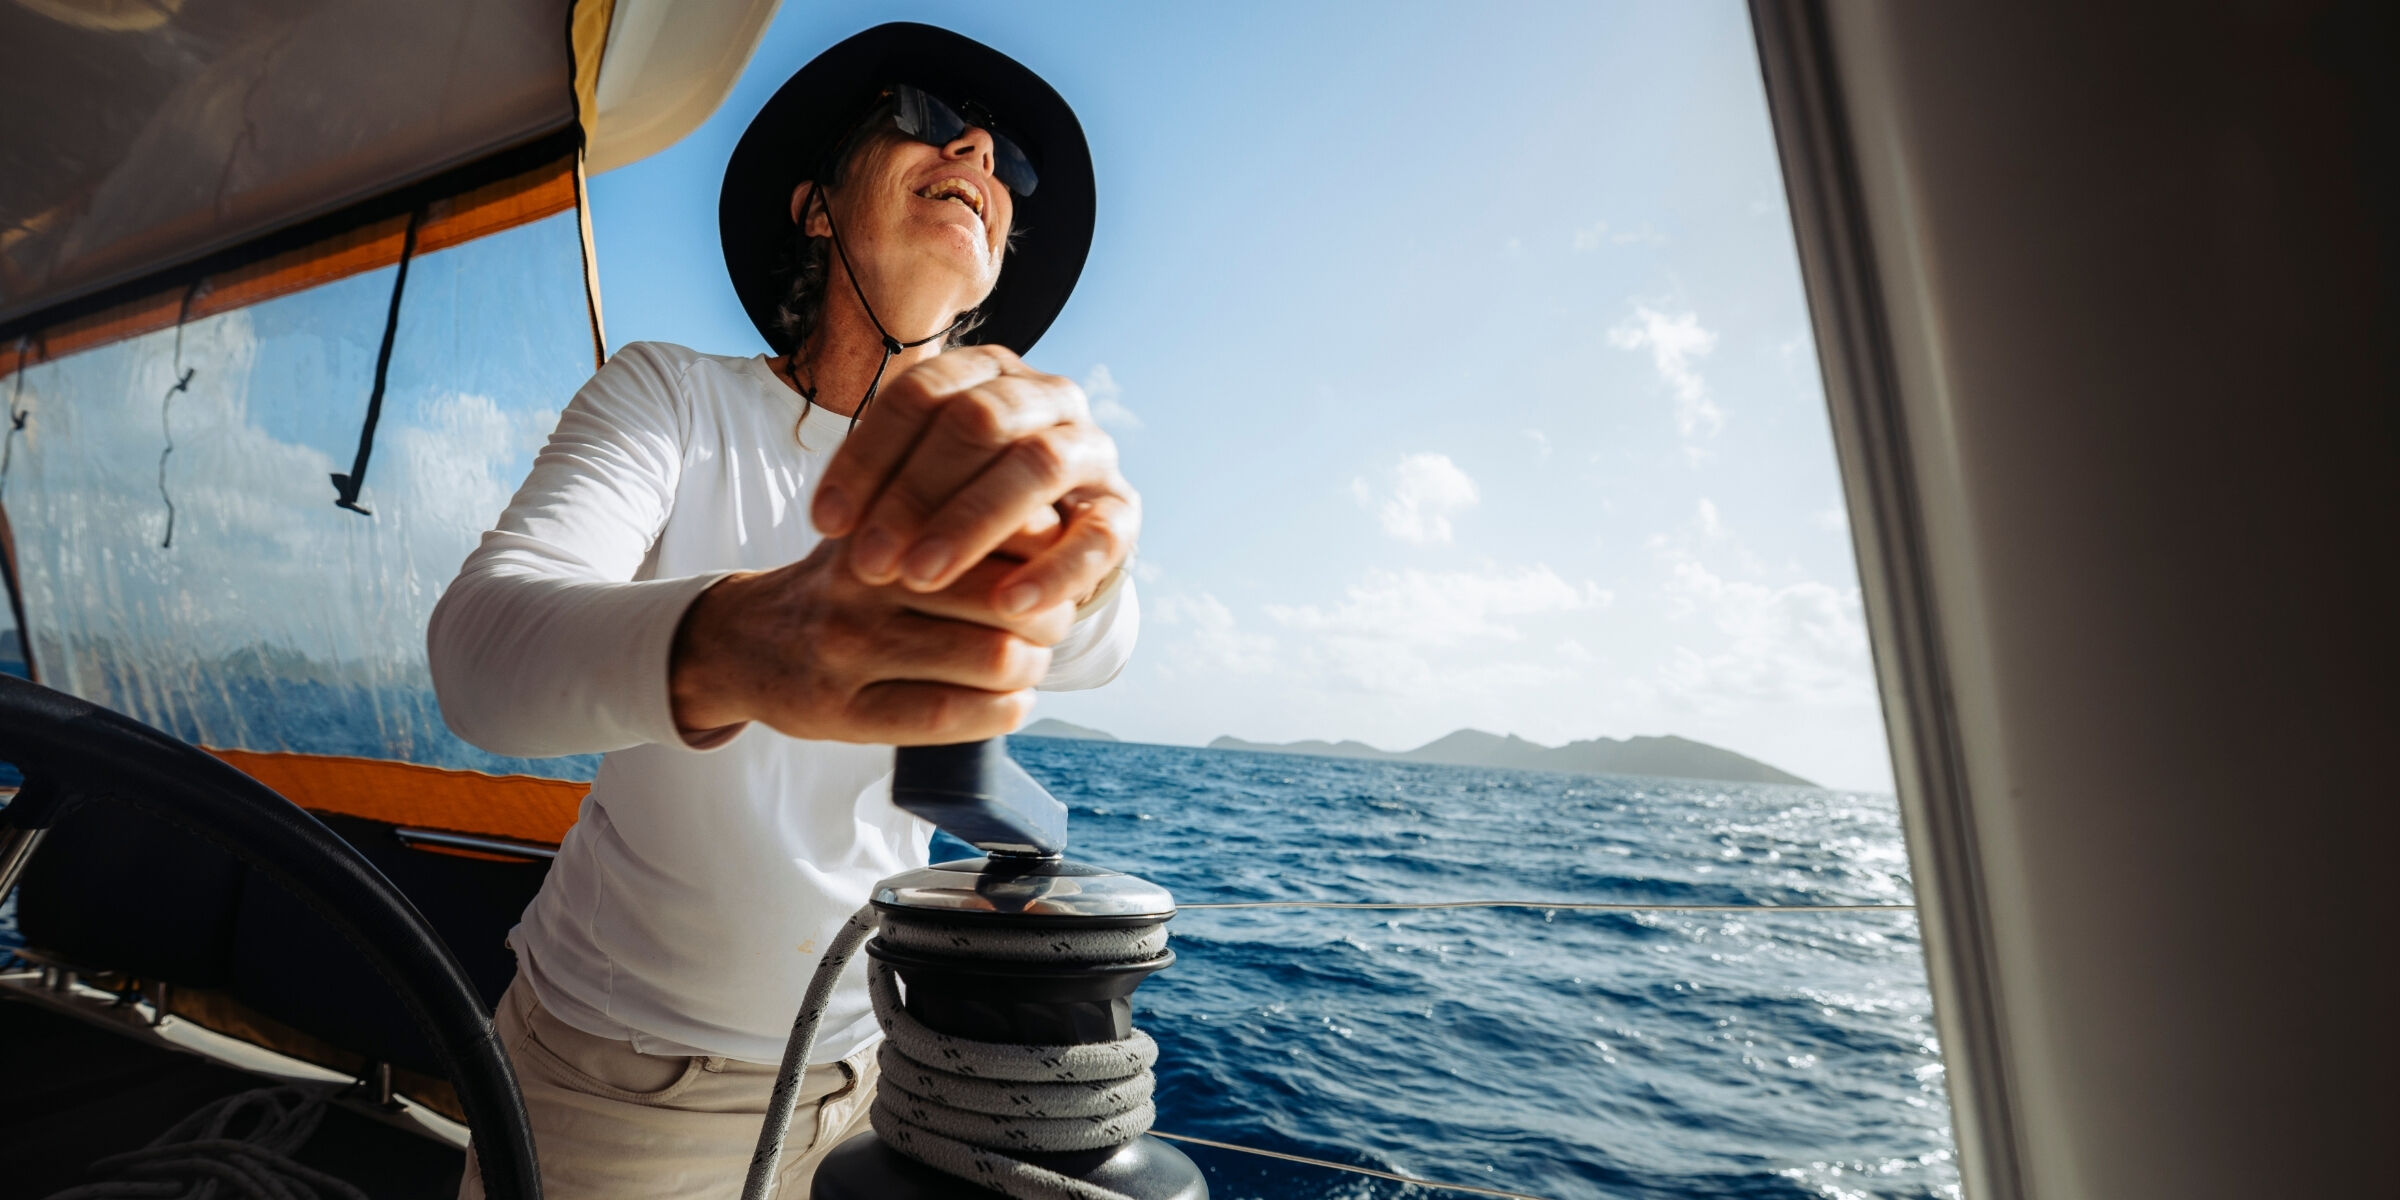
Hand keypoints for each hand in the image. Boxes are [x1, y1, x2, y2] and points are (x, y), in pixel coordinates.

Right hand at [667, 537, 1076, 744]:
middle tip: (1050, 623)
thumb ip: (954, 513)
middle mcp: (864, 584)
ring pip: (990, 659)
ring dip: (1032, 669)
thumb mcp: (882, 524)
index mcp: (880, 524)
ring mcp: (850, 651)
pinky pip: (946, 718)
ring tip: (1027, 663)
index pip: (996, 527)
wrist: (741, 639)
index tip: (1053, 562)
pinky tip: (1009, 703)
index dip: (1045, 550)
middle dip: (1050, 616)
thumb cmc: (844, 583)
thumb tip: (1061, 523)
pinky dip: (1000, 713)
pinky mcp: (842, 714)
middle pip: (1006, 597)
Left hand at [809, 346, 1138, 615]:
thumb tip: (832, 523)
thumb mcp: (917, 483)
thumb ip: (882, 487)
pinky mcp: (1122, 509)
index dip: (867, 456)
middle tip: (868, 561)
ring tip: (920, 577)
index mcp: (987, 373)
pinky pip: (1098, 535)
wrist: (1046, 542)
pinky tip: (1006, 606)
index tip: (825, 524)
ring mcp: (1091, 448)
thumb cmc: (959, 504)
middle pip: (978, 420)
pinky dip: (1053, 571)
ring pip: (1039, 464)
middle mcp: (1045, 396)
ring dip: (972, 522)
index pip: (922, 393)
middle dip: (915, 493)